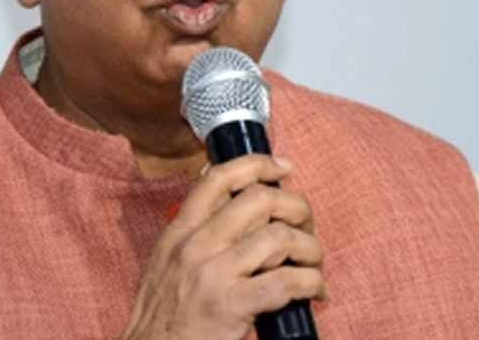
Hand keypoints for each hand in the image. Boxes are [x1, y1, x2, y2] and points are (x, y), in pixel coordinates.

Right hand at [121, 155, 324, 339]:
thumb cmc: (164, 315)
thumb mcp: (168, 260)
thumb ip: (195, 231)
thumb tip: (231, 198)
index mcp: (179, 230)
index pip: (219, 178)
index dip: (258, 165)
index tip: (284, 168)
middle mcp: (195, 245)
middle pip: (259, 200)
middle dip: (296, 208)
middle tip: (306, 226)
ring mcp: (212, 274)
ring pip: (279, 237)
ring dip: (309, 249)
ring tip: (313, 264)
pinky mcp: (230, 305)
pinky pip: (286, 281)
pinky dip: (310, 283)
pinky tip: (314, 291)